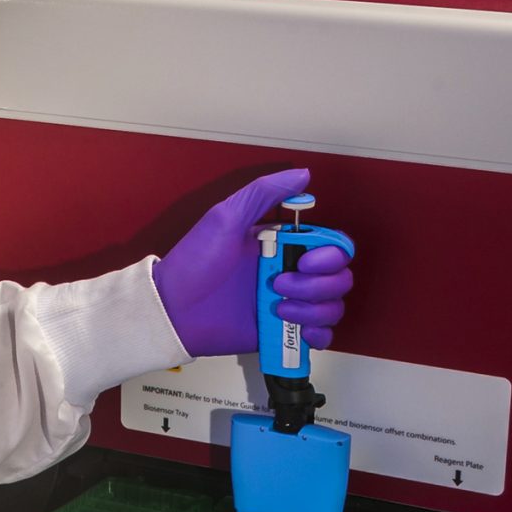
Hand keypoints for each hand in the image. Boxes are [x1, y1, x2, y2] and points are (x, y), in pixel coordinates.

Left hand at [152, 168, 353, 357]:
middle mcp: (290, 273)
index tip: (304, 259)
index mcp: (282, 246)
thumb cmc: (193, 264)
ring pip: (333, 307)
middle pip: (339, 278)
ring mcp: (288, 303)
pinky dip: (318, 334)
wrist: (172, 308)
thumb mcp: (226, 218)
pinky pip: (320, 336)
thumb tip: (302, 175)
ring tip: (278, 307)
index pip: (333, 247)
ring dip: (314, 309)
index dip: (330, 255)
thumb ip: (263, 193)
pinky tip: (297, 328)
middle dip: (318, 284)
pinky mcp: (281, 331)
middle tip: (280, 283)